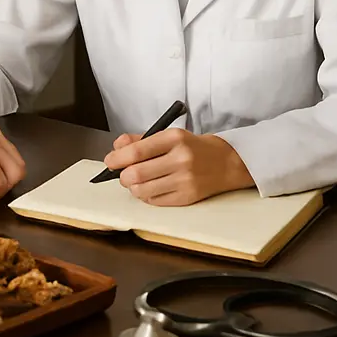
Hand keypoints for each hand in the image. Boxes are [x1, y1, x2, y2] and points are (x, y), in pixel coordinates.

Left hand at [103, 129, 253, 205]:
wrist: (227, 162)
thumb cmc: (192, 147)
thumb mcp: (169, 135)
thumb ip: (140, 140)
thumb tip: (116, 148)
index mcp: (173, 139)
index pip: (137, 151)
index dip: (117, 158)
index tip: (109, 162)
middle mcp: (180, 159)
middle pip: (137, 174)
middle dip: (123, 176)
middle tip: (123, 174)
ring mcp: (185, 180)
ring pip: (144, 190)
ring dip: (133, 188)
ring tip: (136, 181)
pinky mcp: (188, 197)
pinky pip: (156, 201)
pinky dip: (146, 196)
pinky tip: (151, 188)